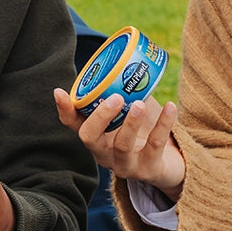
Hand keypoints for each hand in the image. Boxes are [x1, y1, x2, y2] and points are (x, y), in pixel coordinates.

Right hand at [54, 88, 185, 201]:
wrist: (172, 161)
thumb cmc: (145, 129)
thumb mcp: (130, 110)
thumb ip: (122, 91)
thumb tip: (121, 60)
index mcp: (96, 136)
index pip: (73, 124)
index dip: (64, 109)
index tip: (59, 92)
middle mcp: (105, 153)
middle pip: (90, 138)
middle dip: (100, 117)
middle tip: (116, 97)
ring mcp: (126, 164)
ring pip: (121, 146)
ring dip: (130, 124)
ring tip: (140, 104)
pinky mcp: (149, 170)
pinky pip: (155, 146)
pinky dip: (163, 124)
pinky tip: (170, 106)